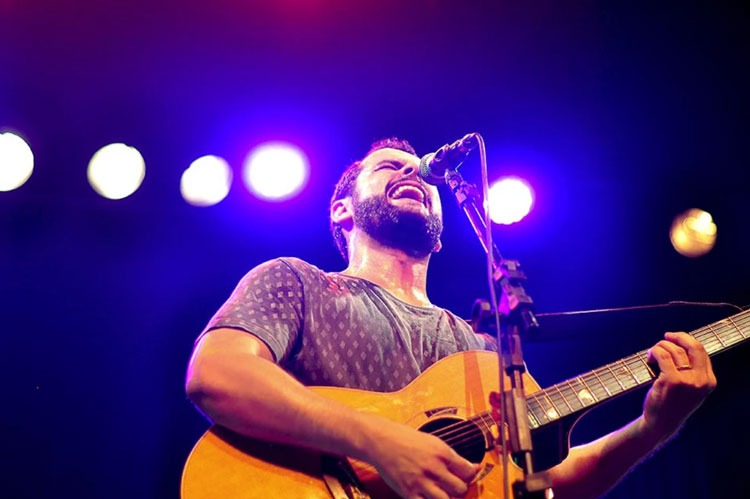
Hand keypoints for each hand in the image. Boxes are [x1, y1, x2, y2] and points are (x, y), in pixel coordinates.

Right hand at [365, 418, 480, 498]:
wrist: (380, 441)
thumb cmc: (405, 439)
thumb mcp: (433, 442)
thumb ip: (453, 457)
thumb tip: (474, 467)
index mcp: (442, 452)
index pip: (468, 472)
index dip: (469, 476)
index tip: (465, 476)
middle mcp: (433, 468)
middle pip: (460, 489)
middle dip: (459, 489)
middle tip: (452, 486)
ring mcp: (421, 482)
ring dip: (447, 498)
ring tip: (441, 492)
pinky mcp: (409, 493)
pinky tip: (428, 496)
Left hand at [642, 332, 716, 440]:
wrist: (661, 424)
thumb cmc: (672, 404)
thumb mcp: (691, 389)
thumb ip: (693, 371)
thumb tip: (682, 344)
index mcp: (709, 381)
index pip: (701, 351)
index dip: (687, 341)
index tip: (675, 339)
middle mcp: (701, 381)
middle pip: (693, 346)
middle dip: (679, 337)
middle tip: (667, 336)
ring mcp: (687, 381)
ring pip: (674, 350)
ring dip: (660, 346)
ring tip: (652, 354)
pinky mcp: (671, 381)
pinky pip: (662, 355)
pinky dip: (654, 352)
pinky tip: (649, 357)